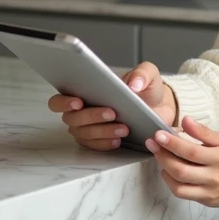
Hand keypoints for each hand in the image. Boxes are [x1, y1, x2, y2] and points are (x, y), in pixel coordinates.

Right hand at [48, 61, 177, 151]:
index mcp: (83, 91)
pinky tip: (118, 139)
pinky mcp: (97, 142)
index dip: (63, 102)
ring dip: (102, 131)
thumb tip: (133, 85)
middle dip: (91, 116)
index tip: (78, 102)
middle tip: (111, 113)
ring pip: (84, 133)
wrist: (159, 107)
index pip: (59, 100)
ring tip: (123, 128)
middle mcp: (80, 111)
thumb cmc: (145, 89)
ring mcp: (87, 128)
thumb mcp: (148, 74)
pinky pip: (95, 146)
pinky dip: (105, 143)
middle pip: (72, 118)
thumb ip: (142, 73)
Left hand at [147, 116, 218, 219]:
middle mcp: (214, 177)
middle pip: (180, 169)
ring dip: (165, 171)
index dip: (172, 143)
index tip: (158, 134)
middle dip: (162, 156)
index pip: (190, 151)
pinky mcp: (207, 201)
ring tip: (160, 158)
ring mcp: (209, 192)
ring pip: (179, 186)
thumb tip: (186, 121)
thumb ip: (204, 133)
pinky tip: (170, 172)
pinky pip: (184, 194)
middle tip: (152, 144)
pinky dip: (173, 183)